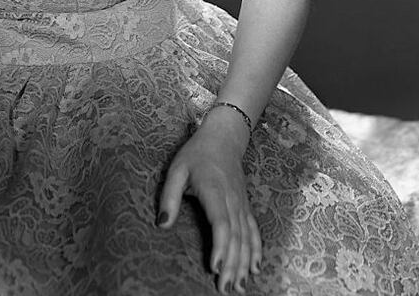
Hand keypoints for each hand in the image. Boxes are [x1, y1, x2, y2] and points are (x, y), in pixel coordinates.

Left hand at [157, 108, 261, 292]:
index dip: (220, 247)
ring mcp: (242, 203)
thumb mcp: (177, 169)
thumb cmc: (196, 153)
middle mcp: (232, 199)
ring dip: (244, 263)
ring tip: (239, 287)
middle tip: (225, 289)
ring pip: (246, 237)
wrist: (223, 137)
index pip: (221, 223)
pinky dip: (256, 251)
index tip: (214, 268)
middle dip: (232, 265)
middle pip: (236, 237)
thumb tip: (162, 225)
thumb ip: (169, 197)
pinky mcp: (245, 205)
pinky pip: (254, 231)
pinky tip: (255, 269)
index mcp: (215, 190)